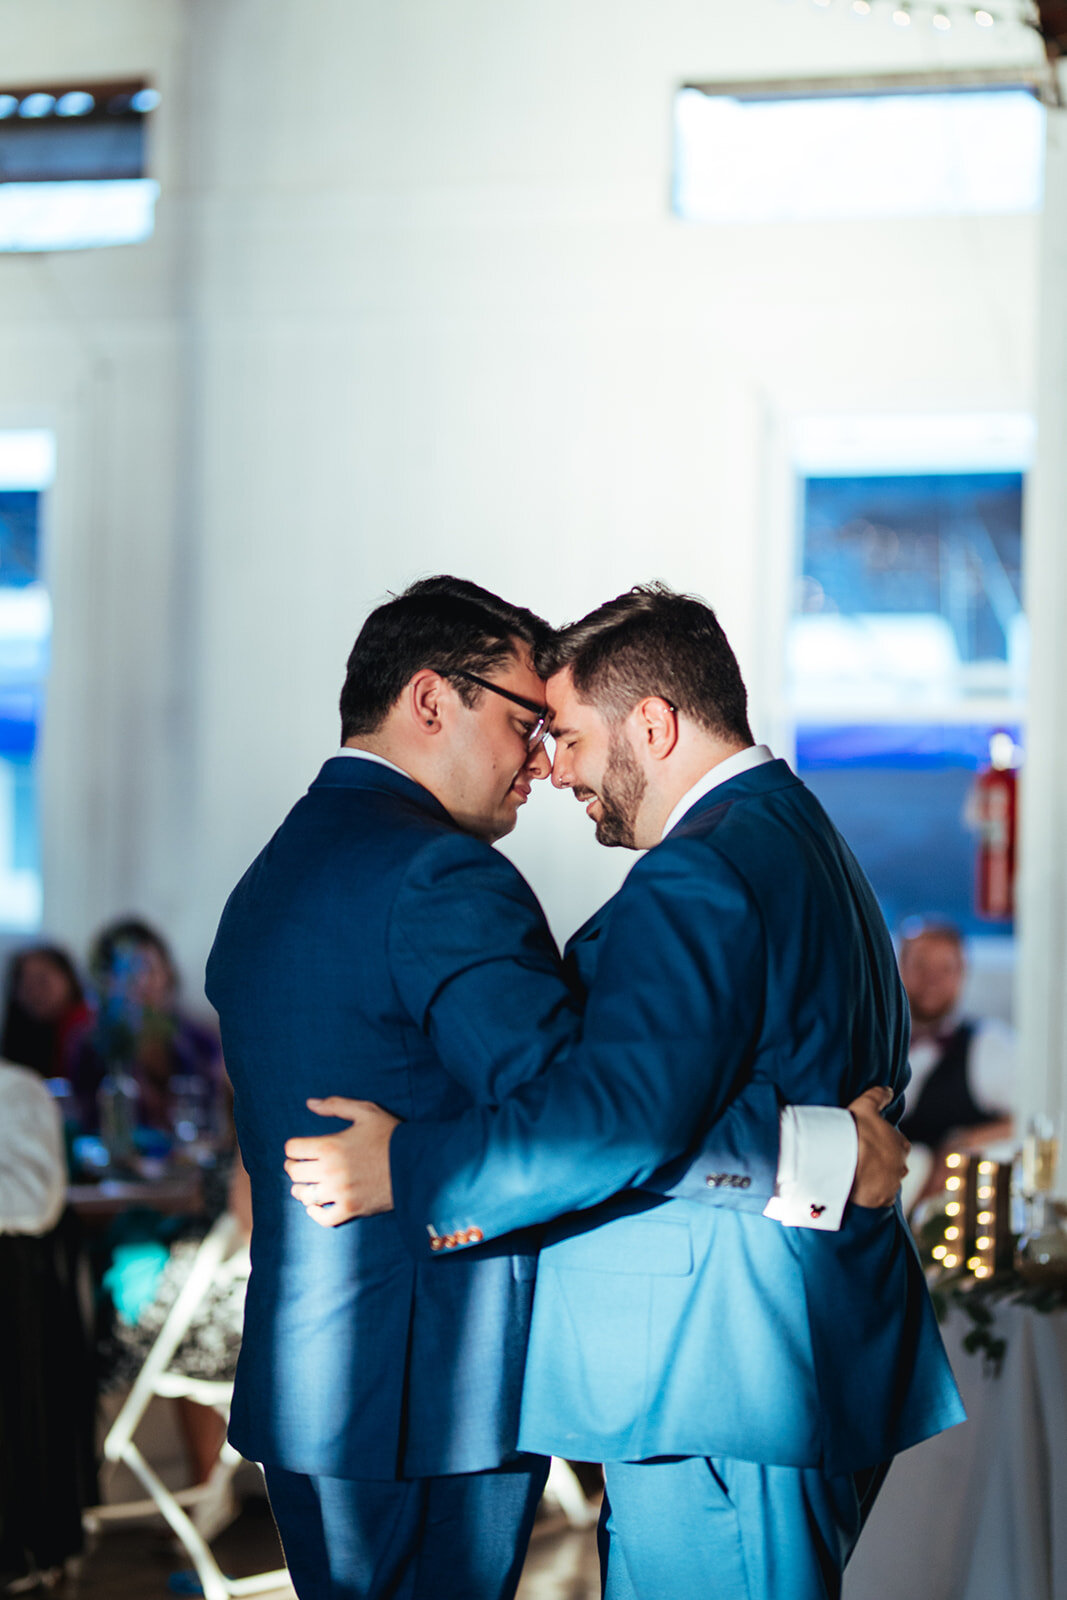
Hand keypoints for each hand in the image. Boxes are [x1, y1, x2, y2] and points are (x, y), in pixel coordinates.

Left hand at [283, 1097, 399, 1226]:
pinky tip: (316, 1205)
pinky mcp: (351, 1209)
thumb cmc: (390, 1135)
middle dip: (294, 1166)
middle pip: (295, 1172)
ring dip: (301, 1189)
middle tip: (301, 1165)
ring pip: (305, 1195)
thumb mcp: (366, 1112)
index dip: (294, 1146)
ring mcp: (341, 1192)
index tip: (300, 1148)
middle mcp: (331, 1171)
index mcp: (331, 1145)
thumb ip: (335, 1106)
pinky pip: (323, 1217)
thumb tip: (310, 1103)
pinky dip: (315, 1212)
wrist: (416, 1162)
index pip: (293, 1148)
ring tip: (306, 1185)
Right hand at [848, 1086, 909, 1207]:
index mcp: (900, 1144)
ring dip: (882, 1179)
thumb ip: (878, 1096)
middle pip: (897, 1165)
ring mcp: (892, 1183)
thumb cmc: (854, 1129)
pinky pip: (884, 1199)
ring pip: (891, 1182)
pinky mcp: (882, 1199)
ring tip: (864, 1176)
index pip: (899, 1144)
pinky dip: (877, 1195)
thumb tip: (889, 1089)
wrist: (843, 1159)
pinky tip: (865, 1190)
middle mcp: (901, 1165)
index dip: (887, 1143)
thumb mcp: (865, 1104)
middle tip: (867, 1160)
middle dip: (887, 1163)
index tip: (874, 1143)